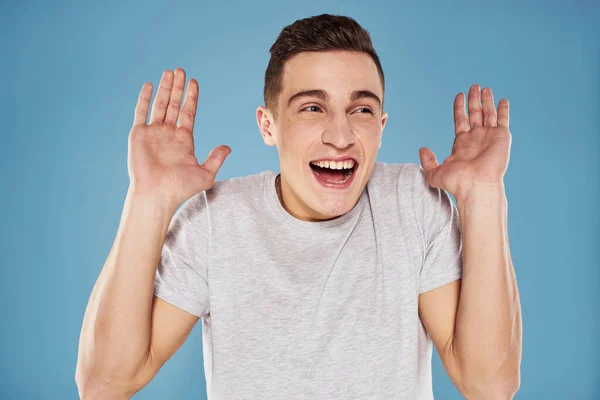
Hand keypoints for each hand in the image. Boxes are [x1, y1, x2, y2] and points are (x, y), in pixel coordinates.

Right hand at [127, 68, 230, 206]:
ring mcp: (153, 132)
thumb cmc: (180, 188)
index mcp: (184, 139)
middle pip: (174, 104)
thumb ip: (216, 158)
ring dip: (165, 88)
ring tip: (170, 72)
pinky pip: (141, 112)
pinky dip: (145, 98)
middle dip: (179, 88)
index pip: (188, 113)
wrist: (158, 195)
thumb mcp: (205, 173)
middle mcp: (168, 133)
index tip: (194, 82)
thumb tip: (228, 147)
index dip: (191, 97)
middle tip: (182, 70)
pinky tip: (150, 85)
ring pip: (160, 104)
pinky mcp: (139, 134)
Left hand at [418, 84, 511, 201]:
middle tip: (473, 87)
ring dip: (486, 101)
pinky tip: (503, 100)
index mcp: (462, 143)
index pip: (461, 120)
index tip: (459, 95)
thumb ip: (428, 161)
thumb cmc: (457, 182)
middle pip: (475, 114)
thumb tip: (422, 150)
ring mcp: (489, 136)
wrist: (475, 185)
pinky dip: (504, 109)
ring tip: (484, 88)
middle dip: (474, 100)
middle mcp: (476, 138)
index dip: (460, 108)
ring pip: (488, 114)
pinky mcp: (502, 137)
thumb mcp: (435, 172)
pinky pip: (503, 120)